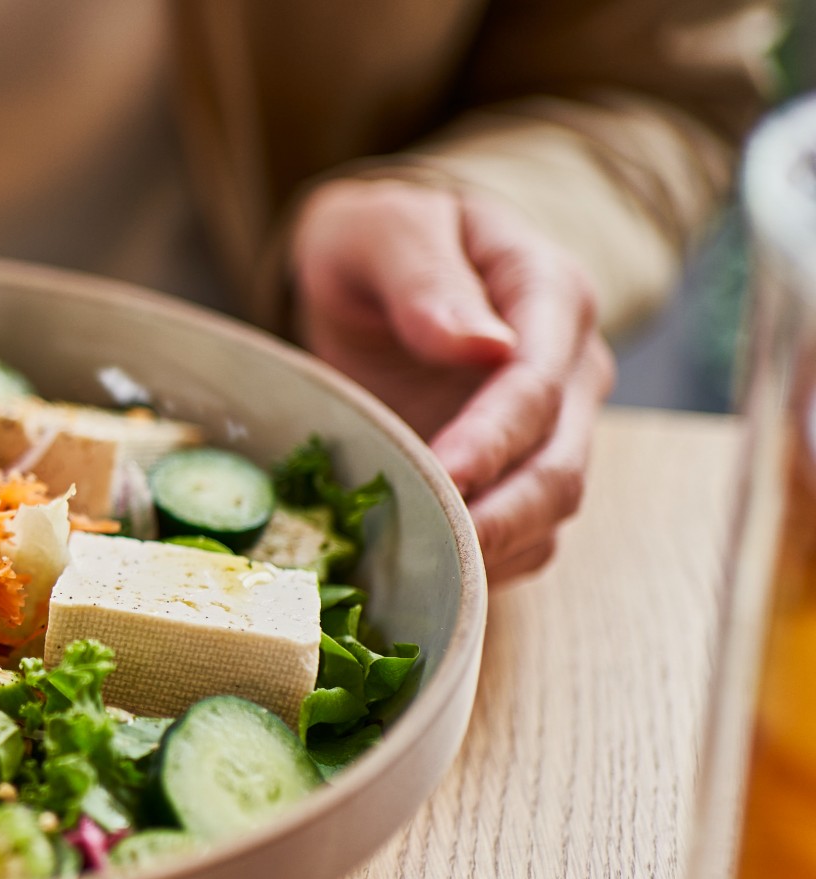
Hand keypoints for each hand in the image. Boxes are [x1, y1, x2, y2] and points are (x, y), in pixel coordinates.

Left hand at [291, 179, 613, 582]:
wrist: (381, 268)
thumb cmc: (382, 243)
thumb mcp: (385, 231)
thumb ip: (426, 277)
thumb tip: (484, 345)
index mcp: (548, 293)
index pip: (535, 384)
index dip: (491, 439)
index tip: (440, 474)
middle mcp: (570, 368)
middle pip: (558, 466)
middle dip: (497, 516)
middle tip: (431, 550)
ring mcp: (556, 427)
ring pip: (549, 513)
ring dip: (492, 550)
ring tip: (422, 572)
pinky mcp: (522, 473)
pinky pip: (524, 537)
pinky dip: (484, 564)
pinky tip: (428, 575)